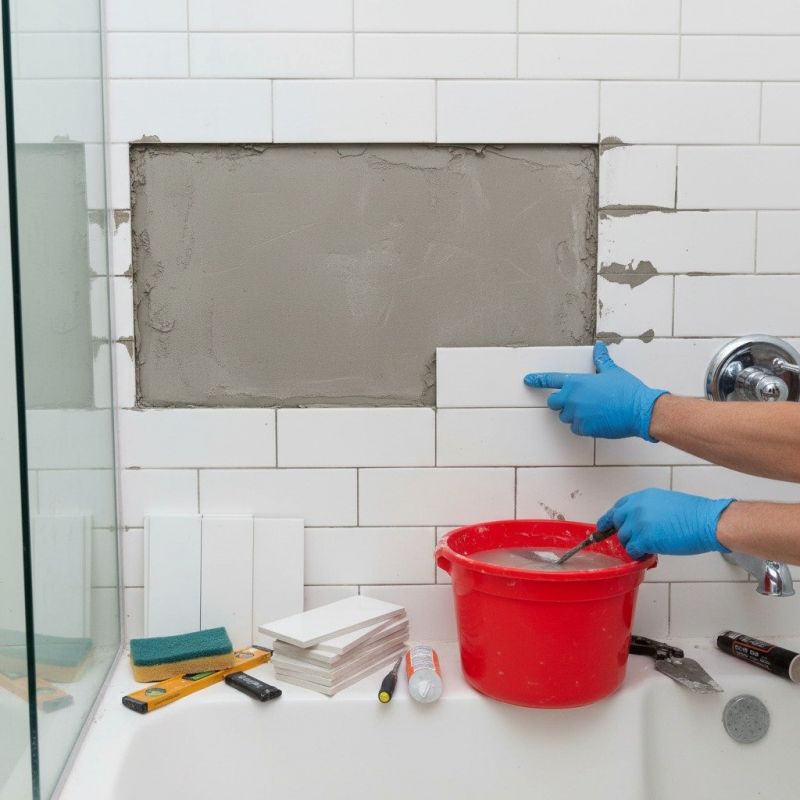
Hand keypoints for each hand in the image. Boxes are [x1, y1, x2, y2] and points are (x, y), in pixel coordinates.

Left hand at [523, 341, 667, 440]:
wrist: (640, 410)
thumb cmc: (627, 390)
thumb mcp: (612, 372)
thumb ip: (602, 360)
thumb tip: (599, 346)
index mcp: (576, 382)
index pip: (550, 380)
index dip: (538, 380)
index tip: (528, 380)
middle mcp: (572, 399)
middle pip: (553, 403)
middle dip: (560, 402)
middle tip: (576, 401)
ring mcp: (577, 415)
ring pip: (565, 417)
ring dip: (573, 414)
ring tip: (593, 410)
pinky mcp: (584, 429)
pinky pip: (576, 428)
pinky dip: (582, 426)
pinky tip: (597, 420)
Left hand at [597, 488, 735, 557]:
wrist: (706, 522)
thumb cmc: (694, 514)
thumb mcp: (665, 502)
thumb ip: (648, 510)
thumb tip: (642, 522)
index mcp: (642, 497)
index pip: (618, 507)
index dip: (611, 518)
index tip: (604, 525)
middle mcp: (635, 508)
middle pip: (616, 522)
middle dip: (623, 533)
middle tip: (631, 541)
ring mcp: (637, 524)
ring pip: (624, 539)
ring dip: (634, 545)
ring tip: (650, 547)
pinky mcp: (643, 539)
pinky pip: (632, 551)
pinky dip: (639, 555)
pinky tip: (649, 554)